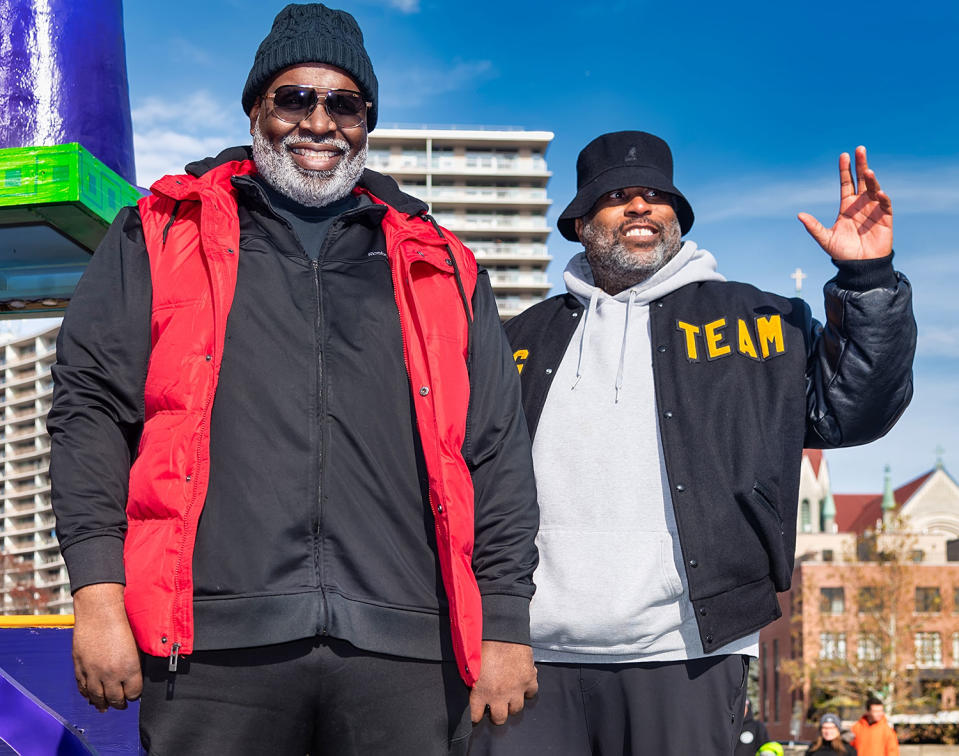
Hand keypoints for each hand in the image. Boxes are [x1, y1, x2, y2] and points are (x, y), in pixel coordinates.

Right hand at [72, 583, 141, 711]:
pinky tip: (91, 697)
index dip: (134, 695)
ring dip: (102, 704)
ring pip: (97, 697)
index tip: (134, 694)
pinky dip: (87, 695)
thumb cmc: (121, 622)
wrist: (99, 611)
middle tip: (122, 704)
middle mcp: (111, 674)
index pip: (134, 693)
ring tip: (106, 707)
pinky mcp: (80, 668)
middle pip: (115, 699)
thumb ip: (135, 662)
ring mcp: (94, 672)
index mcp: (130, 668)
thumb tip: (135, 674)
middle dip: (120, 703)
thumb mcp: (136, 644)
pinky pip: (83, 688)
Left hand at [469, 640, 537, 724]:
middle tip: (494, 708)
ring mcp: (515, 689)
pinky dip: (527, 690)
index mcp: (480, 692)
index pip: (475, 716)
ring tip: (508, 697)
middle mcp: (498, 695)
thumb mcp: (469, 665)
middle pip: (499, 718)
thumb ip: (469, 678)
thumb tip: (467, 684)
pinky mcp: (529, 679)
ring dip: (511, 704)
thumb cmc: (481, 643)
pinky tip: (521, 685)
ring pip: (516, 709)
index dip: (475, 715)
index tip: (476, 712)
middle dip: (495, 714)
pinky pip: (532, 693)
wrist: (502, 630)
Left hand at [798, 145, 892, 260]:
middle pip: (861, 180)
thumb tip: (799, 215)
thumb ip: (813, 227)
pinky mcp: (885, 219)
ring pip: (873, 189)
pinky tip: (878, 192)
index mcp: (847, 206)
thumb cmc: (843, 253)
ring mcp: (874, 210)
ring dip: (871, 180)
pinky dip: (882, 198)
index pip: (846, 183)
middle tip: (860, 149)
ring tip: (867, 171)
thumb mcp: (825, 239)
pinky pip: (885, 205)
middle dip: (861, 165)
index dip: (845, 170)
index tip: (844, 155)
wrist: (859, 267)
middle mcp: (861, 204)